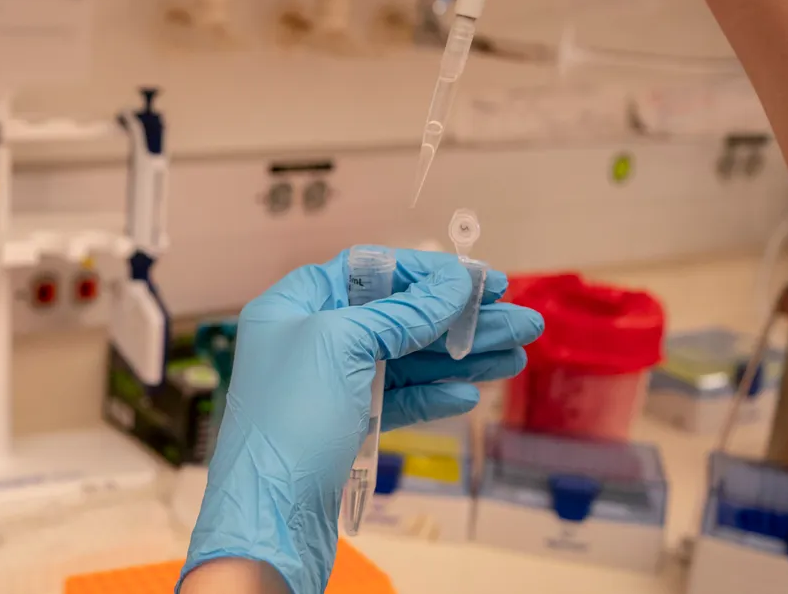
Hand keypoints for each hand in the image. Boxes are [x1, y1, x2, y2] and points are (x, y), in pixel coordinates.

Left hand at [180, 248, 543, 593]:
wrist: (267, 516)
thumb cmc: (289, 418)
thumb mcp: (343, 345)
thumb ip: (401, 313)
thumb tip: (452, 284)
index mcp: (294, 305)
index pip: (368, 271)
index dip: (426, 273)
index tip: (479, 281)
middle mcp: (309, 340)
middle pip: (396, 316)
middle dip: (458, 319)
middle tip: (520, 322)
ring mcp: (327, 387)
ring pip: (403, 362)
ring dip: (459, 358)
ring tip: (514, 356)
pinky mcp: (344, 429)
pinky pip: (395, 402)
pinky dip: (432, 396)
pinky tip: (468, 393)